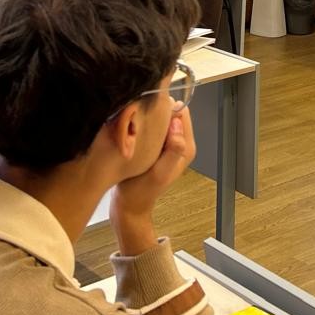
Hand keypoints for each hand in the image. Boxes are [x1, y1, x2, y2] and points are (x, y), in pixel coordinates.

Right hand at [110, 108, 196, 251]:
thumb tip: (177, 124)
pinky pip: (151, 125)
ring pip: (160, 117)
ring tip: (134, 127)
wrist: (128, 206)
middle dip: (156, 112)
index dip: (166, 109)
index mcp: (186, 147)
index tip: (150, 115)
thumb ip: (173, 150)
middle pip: (171, 112)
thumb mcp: (159, 173)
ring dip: (147, 118)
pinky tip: (132, 132)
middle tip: (139, 122)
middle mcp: (179, 142)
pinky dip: (142, 125)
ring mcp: (167, 143)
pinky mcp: (155, 144)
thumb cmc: (141, 192)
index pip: (182, 112)